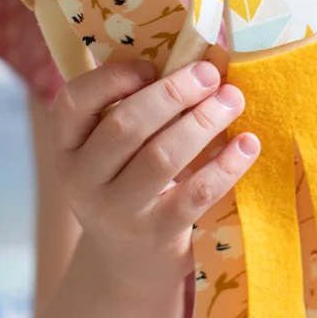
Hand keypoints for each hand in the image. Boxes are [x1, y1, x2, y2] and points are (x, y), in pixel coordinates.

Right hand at [49, 59, 258, 295]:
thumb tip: (210, 53)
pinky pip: (195, 194)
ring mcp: (117, 213)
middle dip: (173, 92)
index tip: (152, 65)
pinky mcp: (156, 237)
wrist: (128, 264)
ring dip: (204, 121)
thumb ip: (143, 103)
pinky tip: (248, 143)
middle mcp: (82, 181)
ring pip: (161, 157)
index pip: (73, 102)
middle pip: (125, 125)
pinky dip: (226, 164)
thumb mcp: (117, 148)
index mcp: (68, 147)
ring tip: (233, 99)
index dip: (113, 77)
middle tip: (210, 74)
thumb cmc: (130, 181)